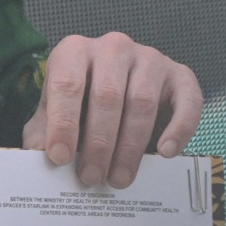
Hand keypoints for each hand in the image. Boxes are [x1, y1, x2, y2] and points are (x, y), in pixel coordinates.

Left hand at [22, 32, 202, 188]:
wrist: (121, 89)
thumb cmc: (81, 102)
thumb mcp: (54, 113)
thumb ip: (43, 131)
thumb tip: (39, 155)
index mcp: (75, 50)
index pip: (67, 84)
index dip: (63, 123)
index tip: (59, 158)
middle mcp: (113, 47)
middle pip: (106, 96)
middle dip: (98, 143)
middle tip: (91, 177)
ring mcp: (149, 58)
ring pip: (142, 101)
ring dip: (130, 146)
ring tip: (119, 178)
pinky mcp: (180, 74)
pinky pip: (187, 101)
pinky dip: (179, 128)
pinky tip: (166, 153)